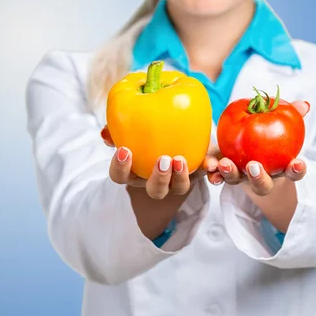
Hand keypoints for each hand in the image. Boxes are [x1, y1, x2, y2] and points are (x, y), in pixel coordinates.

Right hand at [100, 126, 217, 199]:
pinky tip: (211, 161)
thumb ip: (118, 127)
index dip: (120, 168)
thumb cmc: (148, 126)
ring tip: (180, 159)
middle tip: (162, 160)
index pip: (121, 177)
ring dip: (180, 177)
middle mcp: (156, 179)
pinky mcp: (199, 171)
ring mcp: (178, 179)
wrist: (179, 125)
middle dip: (159, 179)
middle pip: (155, 190)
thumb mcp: (132, 125)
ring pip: (178, 188)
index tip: (125, 151)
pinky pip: (205, 176)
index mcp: (136, 170)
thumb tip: (104, 132)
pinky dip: (209, 170)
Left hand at [205, 101, 310, 195]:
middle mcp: (259, 178)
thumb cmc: (268, 136)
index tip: (297, 162)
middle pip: (262, 185)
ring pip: (235, 181)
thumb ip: (292, 115)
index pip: (292, 173)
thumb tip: (304, 105)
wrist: (244, 148)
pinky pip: (216, 175)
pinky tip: (209, 164)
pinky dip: (212, 172)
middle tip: (254, 166)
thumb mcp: (280, 124)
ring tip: (225, 163)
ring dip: (230, 174)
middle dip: (258, 178)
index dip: (297, 170)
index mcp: (278, 168)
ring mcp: (240, 177)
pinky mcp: (222, 173)